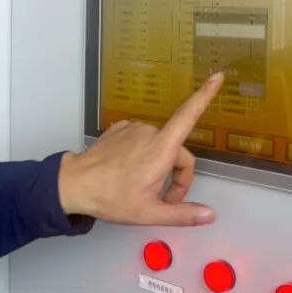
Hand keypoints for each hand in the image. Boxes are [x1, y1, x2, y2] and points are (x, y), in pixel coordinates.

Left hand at [58, 72, 223, 226]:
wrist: (74, 184)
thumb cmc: (110, 198)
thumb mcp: (148, 213)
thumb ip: (182, 214)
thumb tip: (210, 215)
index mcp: (160, 148)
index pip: (188, 116)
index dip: (205, 96)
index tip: (217, 77)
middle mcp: (148, 132)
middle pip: (177, 151)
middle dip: (176, 176)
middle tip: (162, 200)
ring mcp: (132, 128)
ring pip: (160, 147)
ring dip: (159, 166)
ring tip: (142, 187)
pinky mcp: (120, 129)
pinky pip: (142, 141)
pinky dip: (143, 156)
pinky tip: (129, 172)